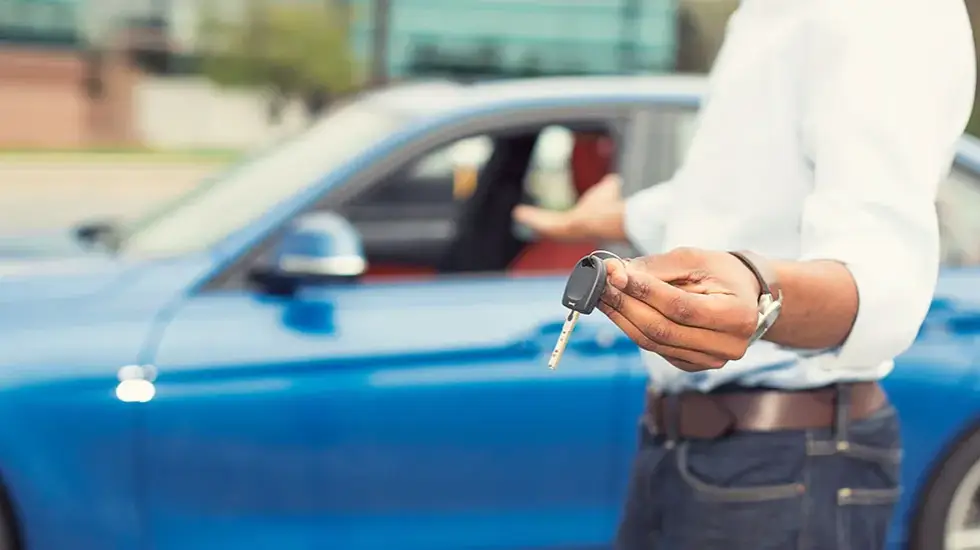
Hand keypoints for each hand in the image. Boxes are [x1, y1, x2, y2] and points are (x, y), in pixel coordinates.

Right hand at [512, 173, 625, 240]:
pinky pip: (540, 223)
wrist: (604, 221)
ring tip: (519, 213)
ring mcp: (562, 229)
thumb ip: (609, 185)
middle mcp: (571, 227)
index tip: (556, 216)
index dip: (563, 218)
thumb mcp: (607, 189)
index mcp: (582, 219)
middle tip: (528, 214)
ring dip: (531, 219)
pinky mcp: (555, 228)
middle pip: (552, 223)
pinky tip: (519, 212)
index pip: (570, 219)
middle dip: (539, 219)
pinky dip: (529, 218)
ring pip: (543, 224)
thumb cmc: (608, 208)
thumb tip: (615, 179)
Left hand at [597, 247, 761, 371]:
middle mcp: (728, 345)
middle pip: (662, 329)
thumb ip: (656, 268)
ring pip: (654, 343)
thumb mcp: (694, 259)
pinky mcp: (695, 365)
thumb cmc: (721, 272)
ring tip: (603, 295)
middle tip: (600, 285)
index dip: (644, 291)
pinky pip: (656, 349)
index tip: (614, 274)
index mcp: (736, 315)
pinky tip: (619, 310)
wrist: (746, 296)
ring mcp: (711, 360)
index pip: (679, 306)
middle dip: (625, 305)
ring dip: (622, 318)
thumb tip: (615, 273)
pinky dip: (633, 329)